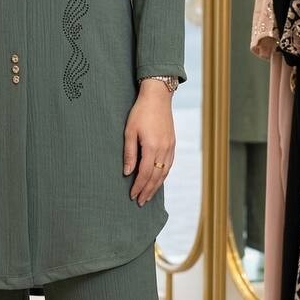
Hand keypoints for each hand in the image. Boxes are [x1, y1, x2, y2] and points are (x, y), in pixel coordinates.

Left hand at [123, 80, 175, 204]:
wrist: (158, 97)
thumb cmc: (140, 112)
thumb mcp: (129, 132)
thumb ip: (129, 153)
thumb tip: (127, 172)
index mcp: (152, 147)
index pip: (145, 173)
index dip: (138, 186)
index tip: (132, 196)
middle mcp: (164, 149)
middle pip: (156, 177)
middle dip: (147, 191)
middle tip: (140, 202)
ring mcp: (170, 147)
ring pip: (164, 172)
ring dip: (156, 186)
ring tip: (148, 196)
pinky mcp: (172, 144)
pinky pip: (169, 165)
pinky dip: (163, 175)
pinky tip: (158, 180)